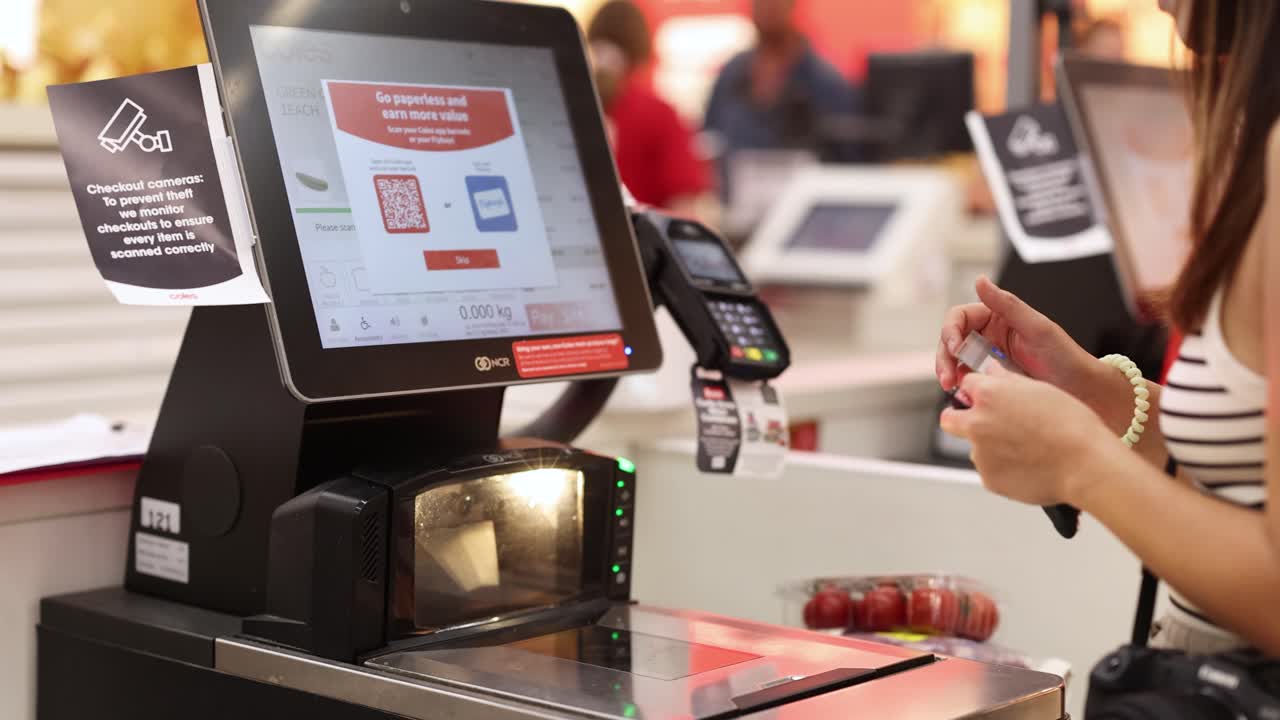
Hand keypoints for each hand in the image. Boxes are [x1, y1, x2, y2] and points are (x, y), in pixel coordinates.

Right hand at [936, 277, 1094, 393]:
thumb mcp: (1037, 328)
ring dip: (948, 370)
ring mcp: (990, 358)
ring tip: (952, 386)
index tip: (956, 348)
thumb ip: (1007, 304)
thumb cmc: (1066, 358)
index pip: (961, 317)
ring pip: (955, 359)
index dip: (952, 330)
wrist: (1083, 391)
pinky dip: (959, 384)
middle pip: (953, 339)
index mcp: (999, 318)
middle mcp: (991, 335)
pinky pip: (967, 378)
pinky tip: (962, 392)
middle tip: (947, 376)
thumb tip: (981, 280)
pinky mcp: (991, 379)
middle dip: (945, 356)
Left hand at [939, 366, 1114, 506]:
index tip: (984, 396)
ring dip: (990, 447)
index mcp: (988, 395)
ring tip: (1026, 448)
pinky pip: (990, 470)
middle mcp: (977, 423)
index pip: (967, 385)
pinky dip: (1003, 468)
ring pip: (975, 448)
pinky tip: (1029, 464)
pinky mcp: (989, 479)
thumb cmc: (1070, 425)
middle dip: (959, 419)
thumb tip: (992, 372)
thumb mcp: (1040, 389)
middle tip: (982, 423)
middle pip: (949, 419)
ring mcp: (980, 454)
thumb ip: (1007, 380)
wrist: (1085, 464)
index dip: (978, 390)